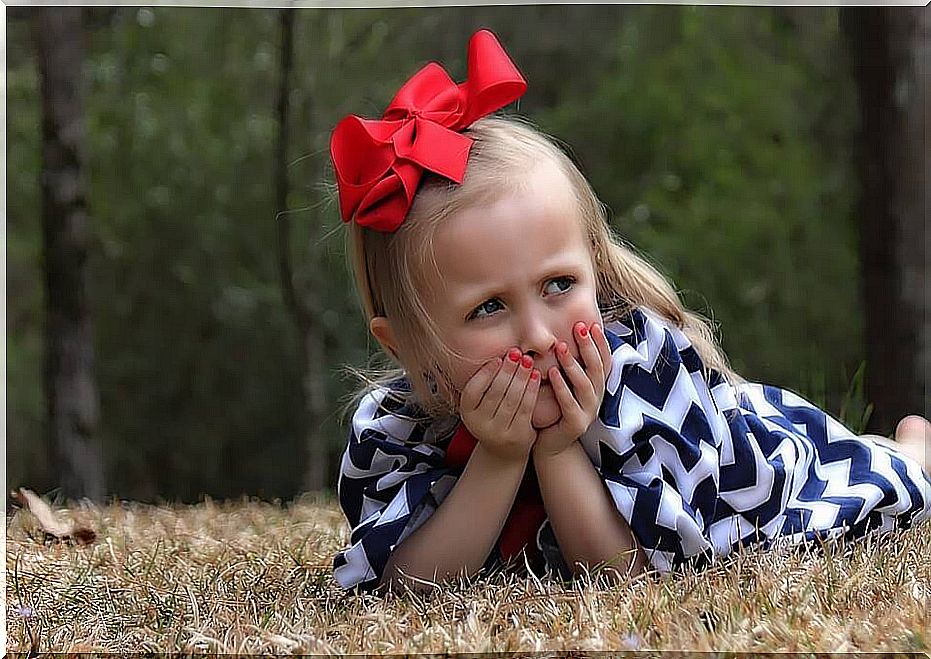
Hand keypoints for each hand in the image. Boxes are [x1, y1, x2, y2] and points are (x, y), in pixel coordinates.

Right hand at [460, 348, 541, 462]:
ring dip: (521, 376)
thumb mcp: (481, 403)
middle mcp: (480, 424)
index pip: (473, 389)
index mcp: (467, 413)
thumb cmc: (493, 417)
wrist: (504, 450)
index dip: (486, 373)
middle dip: (507, 370)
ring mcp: (499, 432)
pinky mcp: (518, 435)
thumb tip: (499, 354)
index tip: (498, 358)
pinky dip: (532, 389)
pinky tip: (535, 376)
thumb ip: (485, 383)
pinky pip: (526, 407)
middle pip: (495, 392)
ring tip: (527, 361)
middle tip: (516, 353)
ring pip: (512, 399)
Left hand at [533, 322, 612, 457]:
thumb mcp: (562, 383)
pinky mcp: (576, 425)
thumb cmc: (553, 408)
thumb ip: (566, 364)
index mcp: (595, 386)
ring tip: (560, 347)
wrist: (548, 444)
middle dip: (589, 346)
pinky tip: (552, 373)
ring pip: (585, 385)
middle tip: (578, 328)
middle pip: (597, 368)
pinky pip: (570, 404)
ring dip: (573, 364)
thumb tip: (559, 333)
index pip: (604, 360)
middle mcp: (596, 397)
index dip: (600, 342)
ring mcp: (588, 412)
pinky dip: (561, 387)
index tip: (591, 323)